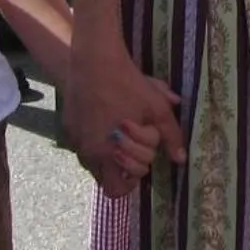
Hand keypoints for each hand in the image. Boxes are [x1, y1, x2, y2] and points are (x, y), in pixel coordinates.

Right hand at [64, 44, 186, 194]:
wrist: (94, 60)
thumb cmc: (128, 85)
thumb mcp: (156, 108)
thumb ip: (170, 136)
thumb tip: (181, 159)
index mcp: (107, 153)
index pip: (117, 189)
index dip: (134, 177)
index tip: (143, 158)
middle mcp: (87, 152)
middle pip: (104, 180)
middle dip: (123, 168)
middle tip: (136, 145)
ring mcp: (74, 141)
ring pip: (93, 164)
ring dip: (109, 156)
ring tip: (122, 132)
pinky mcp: (68, 127)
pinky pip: (83, 146)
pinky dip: (96, 142)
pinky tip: (107, 120)